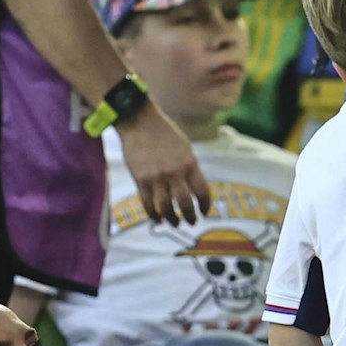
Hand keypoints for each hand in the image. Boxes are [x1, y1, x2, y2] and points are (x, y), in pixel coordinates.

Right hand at [115, 104, 211, 226]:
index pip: (203, 192)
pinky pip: (148, 205)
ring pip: (167, 209)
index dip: (205, 205)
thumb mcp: (185, 148)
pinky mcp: (140, 180)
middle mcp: (175, 173)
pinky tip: (158, 219)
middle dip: (190, 217)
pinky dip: (154, 215)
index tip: (204, 212)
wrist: (139, 122)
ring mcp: (157, 178)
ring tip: (174, 223)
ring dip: (172, 220)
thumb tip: (194, 190)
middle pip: (186, 204)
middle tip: (191, 222)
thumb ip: (190, 168)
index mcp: (189, 164)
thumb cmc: (164, 133)